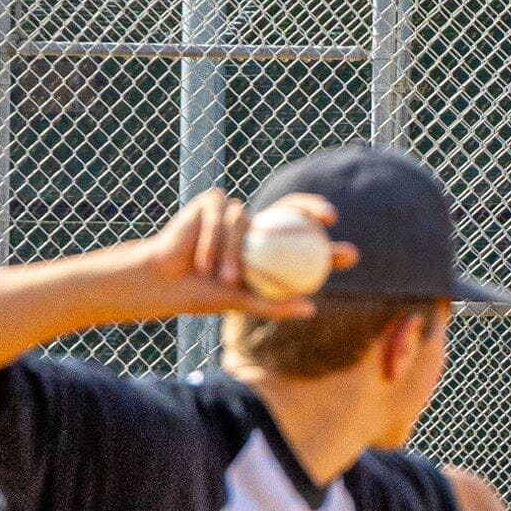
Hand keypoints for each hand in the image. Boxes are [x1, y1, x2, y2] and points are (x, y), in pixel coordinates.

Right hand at [135, 189, 355, 318]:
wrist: (164, 281)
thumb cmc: (203, 294)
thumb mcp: (242, 301)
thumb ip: (275, 304)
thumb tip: (312, 309)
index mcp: (263, 245)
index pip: (298, 233)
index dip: (323, 236)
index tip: (346, 248)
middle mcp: (252, 223)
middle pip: (289, 208)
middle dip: (314, 208)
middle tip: (329, 220)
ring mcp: (232, 210)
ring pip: (247, 223)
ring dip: (234, 256)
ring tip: (224, 278)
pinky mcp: (211, 201)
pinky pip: (222, 219)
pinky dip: (213, 244)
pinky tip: (203, 261)